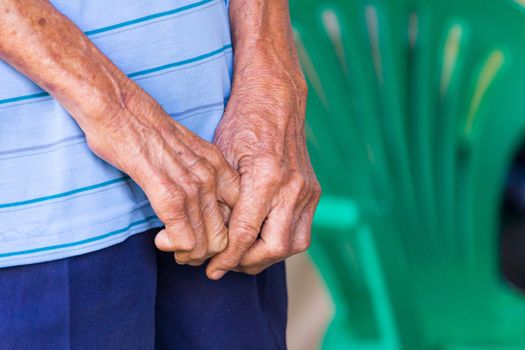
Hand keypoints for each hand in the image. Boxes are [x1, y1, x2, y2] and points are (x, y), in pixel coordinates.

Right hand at [86, 82, 239, 265]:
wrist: (117, 107)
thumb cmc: (143, 130)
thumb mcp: (186, 150)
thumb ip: (198, 174)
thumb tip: (201, 203)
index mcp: (218, 165)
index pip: (238, 213)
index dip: (222, 233)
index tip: (200, 235)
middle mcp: (212, 176)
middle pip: (226, 235)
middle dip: (206, 252)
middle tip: (183, 249)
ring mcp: (193, 184)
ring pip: (208, 243)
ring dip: (188, 254)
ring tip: (170, 244)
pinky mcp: (168, 193)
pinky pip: (185, 238)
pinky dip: (174, 246)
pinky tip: (160, 238)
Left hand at [206, 43, 320, 278]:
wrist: (276, 100)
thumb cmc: (242, 123)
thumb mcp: (222, 157)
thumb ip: (222, 199)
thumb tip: (211, 236)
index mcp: (266, 178)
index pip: (246, 234)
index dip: (226, 257)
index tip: (212, 269)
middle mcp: (292, 187)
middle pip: (274, 248)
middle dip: (247, 263)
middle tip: (225, 264)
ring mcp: (307, 190)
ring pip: (294, 244)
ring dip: (268, 257)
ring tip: (243, 256)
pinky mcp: (314, 191)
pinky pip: (302, 230)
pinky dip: (282, 242)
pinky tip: (261, 239)